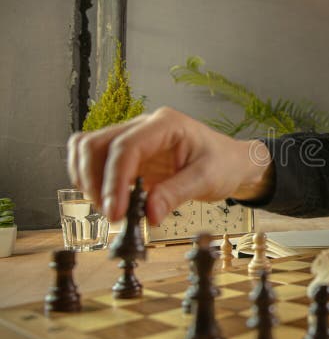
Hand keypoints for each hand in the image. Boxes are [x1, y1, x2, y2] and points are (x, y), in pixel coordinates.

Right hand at [67, 107, 272, 224]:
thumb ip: (177, 194)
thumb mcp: (207, 179)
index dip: (114, 181)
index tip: (115, 212)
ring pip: (87, 150)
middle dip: (95, 182)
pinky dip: (92, 180)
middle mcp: (143, 126)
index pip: (125, 147)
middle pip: (95, 144)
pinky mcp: (127, 155)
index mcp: (165, 124)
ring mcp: (132, 138)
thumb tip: (148, 214)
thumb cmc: (223, 163)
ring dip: (88, 180)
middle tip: (113, 214)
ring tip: (110, 207)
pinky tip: (110, 199)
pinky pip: (95, 160)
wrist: (231, 161)